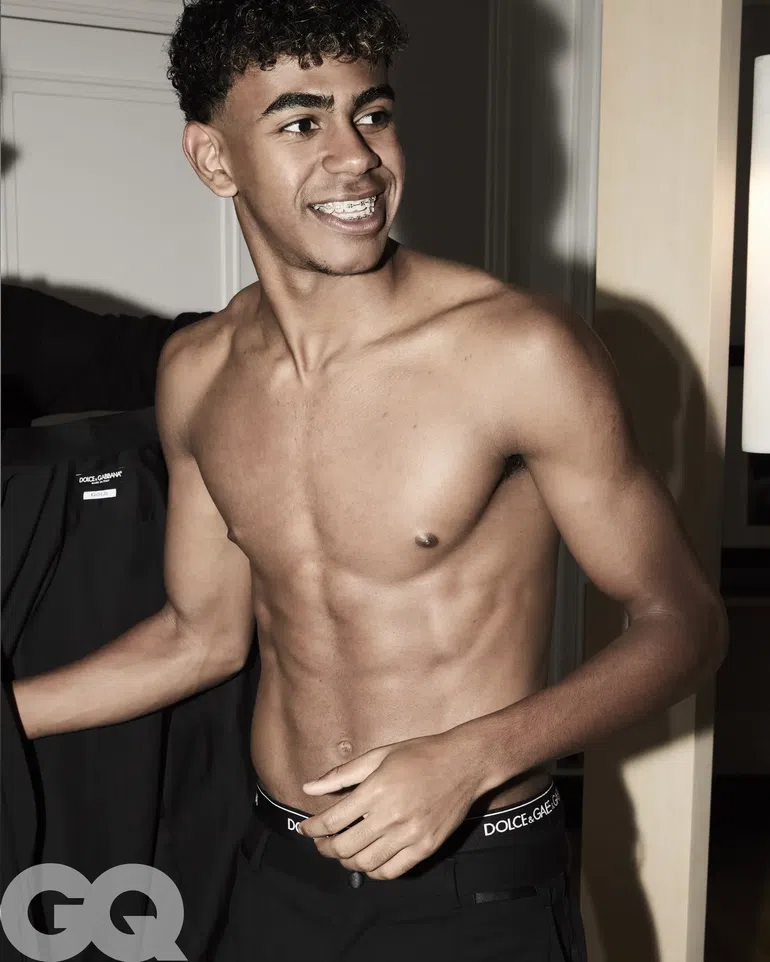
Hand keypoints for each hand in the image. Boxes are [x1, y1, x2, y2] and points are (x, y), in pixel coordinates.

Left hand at [299, 730, 484, 879]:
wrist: (465, 763)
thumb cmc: (420, 754)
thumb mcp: (379, 755)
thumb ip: (341, 775)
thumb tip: (308, 788)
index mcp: (376, 789)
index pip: (333, 821)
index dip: (313, 829)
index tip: (305, 829)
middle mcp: (391, 816)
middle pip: (345, 847)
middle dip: (325, 848)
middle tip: (321, 843)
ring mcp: (410, 835)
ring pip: (366, 864)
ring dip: (346, 862)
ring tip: (343, 852)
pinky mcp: (426, 847)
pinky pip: (392, 871)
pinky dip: (374, 872)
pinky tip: (368, 860)